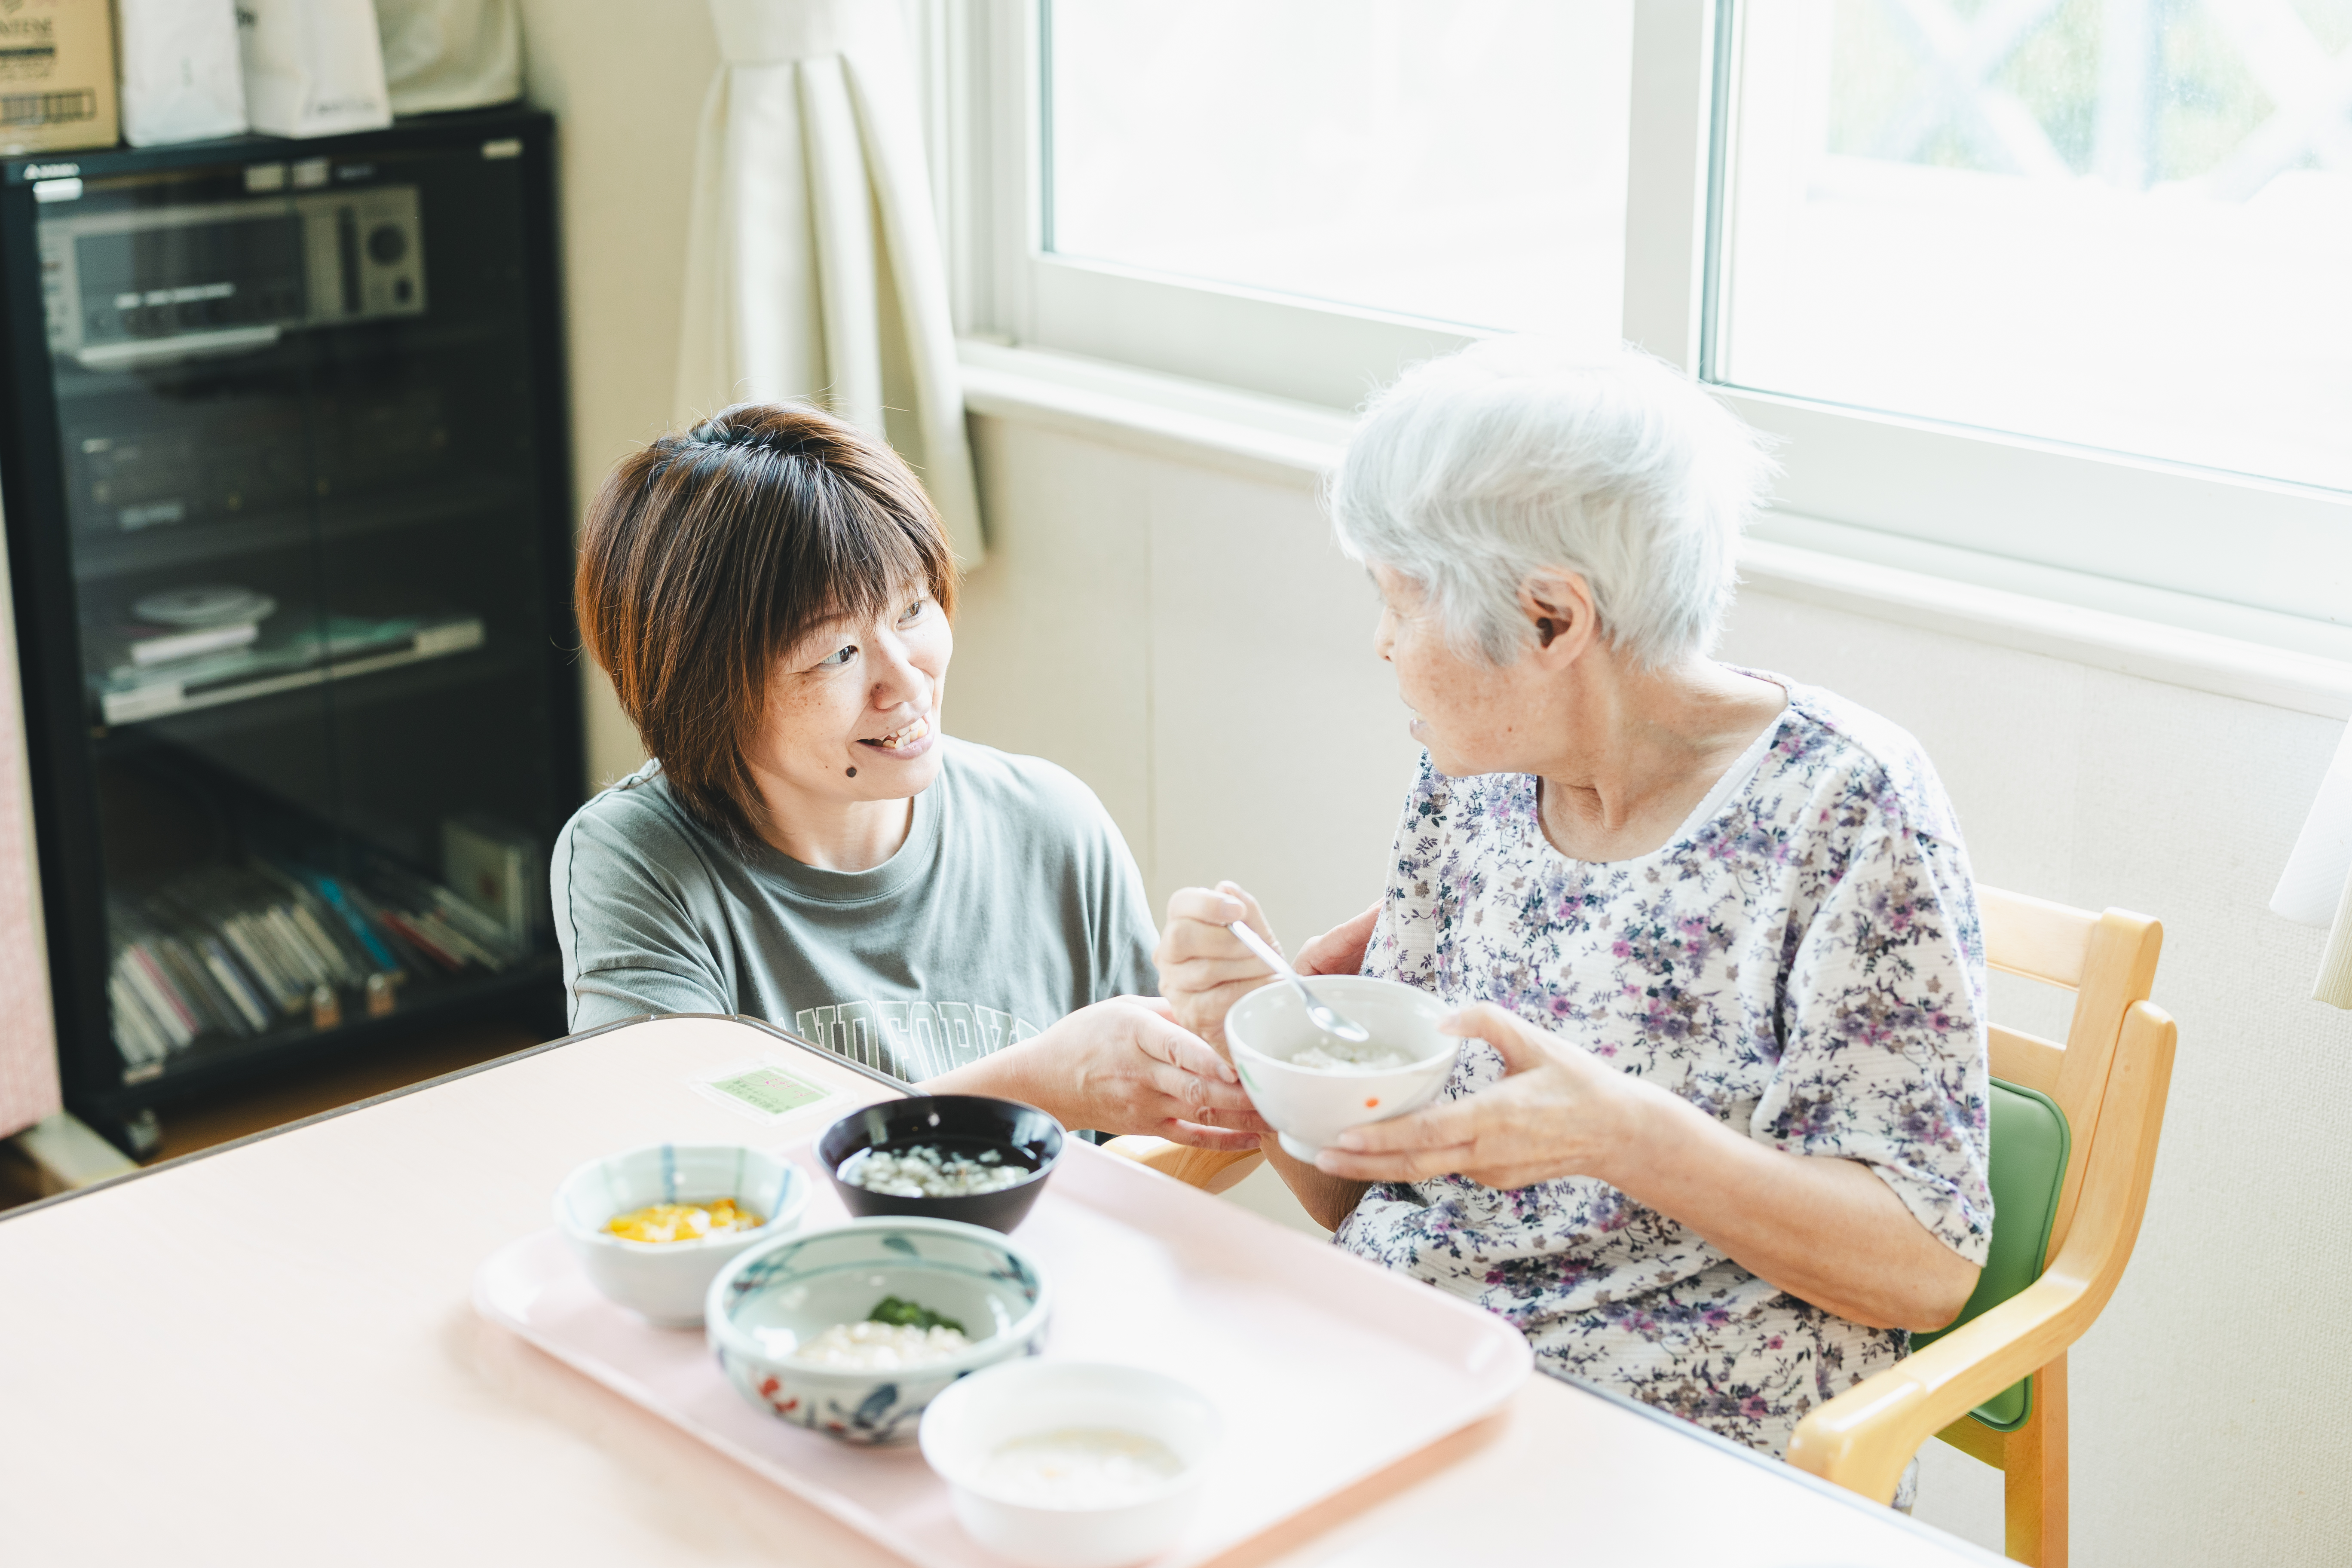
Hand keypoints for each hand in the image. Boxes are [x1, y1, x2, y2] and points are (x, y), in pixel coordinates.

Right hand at [1018, 997, 1269, 1149]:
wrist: (1045, 1080)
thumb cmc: (1086, 1037)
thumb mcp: (1123, 1007)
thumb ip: (1169, 1009)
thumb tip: (1213, 1004)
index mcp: (1135, 1033)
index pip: (1175, 1046)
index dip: (1208, 1057)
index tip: (1237, 1063)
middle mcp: (1141, 1071)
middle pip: (1196, 1084)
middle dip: (1240, 1091)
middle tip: (1276, 1088)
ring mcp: (1145, 1103)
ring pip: (1200, 1111)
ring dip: (1242, 1115)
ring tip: (1278, 1112)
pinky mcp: (1148, 1126)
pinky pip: (1191, 1136)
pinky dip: (1224, 1140)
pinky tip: (1253, 1138)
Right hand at [1155, 881, 1378, 1047]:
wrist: (1258, 1013)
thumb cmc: (1253, 969)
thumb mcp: (1256, 935)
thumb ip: (1245, 911)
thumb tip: (1226, 888)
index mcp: (1181, 926)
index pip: (1180, 904)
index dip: (1208, 904)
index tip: (1238, 912)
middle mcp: (1168, 955)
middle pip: (1182, 936)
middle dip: (1226, 939)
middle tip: (1256, 946)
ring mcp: (1175, 987)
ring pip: (1204, 969)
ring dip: (1245, 966)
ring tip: (1268, 969)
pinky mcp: (1190, 1015)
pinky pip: (1219, 998)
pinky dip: (1248, 989)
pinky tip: (1262, 988)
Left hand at [1310, 1003, 1658, 1188]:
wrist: (1619, 1134)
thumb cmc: (1578, 1082)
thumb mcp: (1536, 1041)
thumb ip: (1487, 1022)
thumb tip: (1442, 1014)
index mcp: (1495, 1117)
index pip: (1427, 1132)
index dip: (1382, 1138)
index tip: (1342, 1137)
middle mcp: (1488, 1152)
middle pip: (1414, 1163)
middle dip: (1363, 1163)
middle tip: (1319, 1154)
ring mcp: (1491, 1172)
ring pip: (1427, 1169)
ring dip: (1382, 1164)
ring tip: (1338, 1154)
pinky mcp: (1496, 1179)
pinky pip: (1449, 1167)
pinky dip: (1416, 1160)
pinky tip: (1388, 1148)